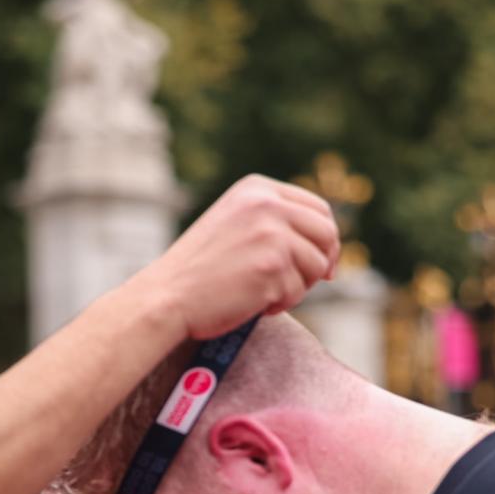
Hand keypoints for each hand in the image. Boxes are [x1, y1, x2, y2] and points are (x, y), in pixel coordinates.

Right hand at [139, 175, 339, 342]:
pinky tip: (252, 304)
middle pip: (327, 233)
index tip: (324, 261)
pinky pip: (297, 291)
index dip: (326, 238)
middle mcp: (267, 205)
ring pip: (317, 266)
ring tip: (266, 295)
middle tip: (311, 283)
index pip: (317, 208)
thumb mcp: (234, 226)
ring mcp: (271, 235)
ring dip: (298, 287)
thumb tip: (326, 244)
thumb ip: (272, 222)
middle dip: (323, 262)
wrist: (167, 296)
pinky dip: (280, 304)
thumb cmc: (198, 270)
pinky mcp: (272, 267)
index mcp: (257, 189)